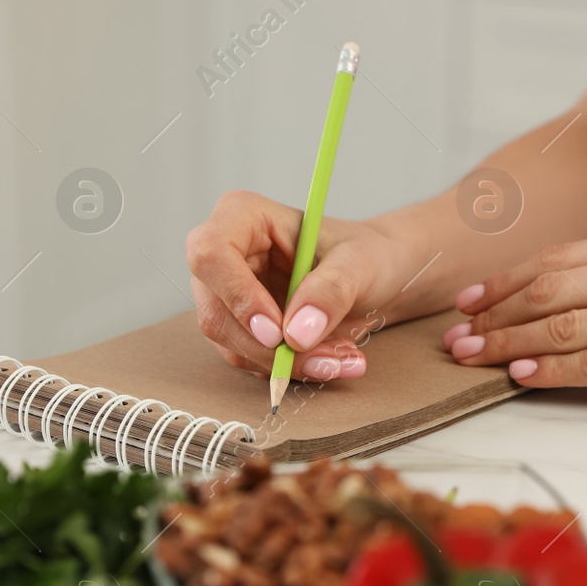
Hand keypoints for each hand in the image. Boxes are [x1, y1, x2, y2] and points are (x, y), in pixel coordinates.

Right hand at [186, 190, 405, 380]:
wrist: (375, 278)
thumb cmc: (365, 254)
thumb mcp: (359, 264)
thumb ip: (330, 291)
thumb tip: (296, 333)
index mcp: (243, 216)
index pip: (211, 254)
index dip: (237, 296)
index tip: (277, 333)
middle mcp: (225, 255)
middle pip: (215, 311)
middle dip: (268, 347)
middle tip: (324, 360)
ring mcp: (226, 294)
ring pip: (230, 343)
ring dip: (283, 363)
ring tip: (337, 360)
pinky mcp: (238, 327)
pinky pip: (247, 358)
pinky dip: (286, 369)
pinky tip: (325, 360)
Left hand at [445, 222, 586, 397]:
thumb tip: (557, 294)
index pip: (558, 259)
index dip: (506, 281)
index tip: (469, 299)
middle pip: (550, 291)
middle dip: (494, 314)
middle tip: (456, 335)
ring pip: (562, 327)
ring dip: (508, 344)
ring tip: (473, 357)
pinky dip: (550, 369)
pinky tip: (521, 374)